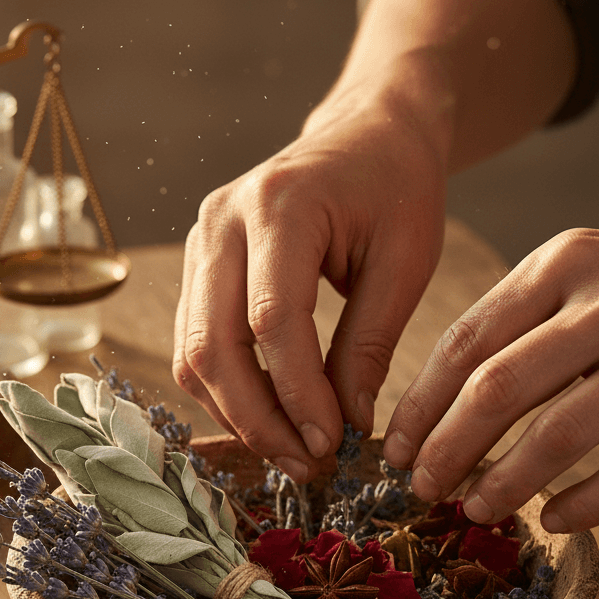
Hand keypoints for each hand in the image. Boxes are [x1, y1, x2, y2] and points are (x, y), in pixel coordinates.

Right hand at [173, 88, 446, 480]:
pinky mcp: (199, 266)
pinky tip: (271, 419)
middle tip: (306, 465)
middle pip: (211, 344)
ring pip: (192, 353)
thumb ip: (369, 345)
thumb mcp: (405, 262)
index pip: (271, 319)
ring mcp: (200, 242)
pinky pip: (195, 344)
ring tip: (292, 452)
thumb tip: (345, 428)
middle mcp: (222, 221)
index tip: (330, 444)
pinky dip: (228, 391)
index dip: (296, 393)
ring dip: (237, 414)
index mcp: (281, 204)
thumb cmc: (396, 188)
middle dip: (256, 419)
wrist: (367, 133)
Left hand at [384, 214, 598, 531]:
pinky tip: (554, 520)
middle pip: (498, 389)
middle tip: (423, 488)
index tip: (395, 449)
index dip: (420, 405)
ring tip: (476, 508)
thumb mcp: (588, 269)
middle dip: (447, 450)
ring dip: (505, 482)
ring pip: (559, 434)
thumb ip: (521, 323)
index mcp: (564, 263)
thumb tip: (443, 405)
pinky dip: (584, 505)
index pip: (466, 341)